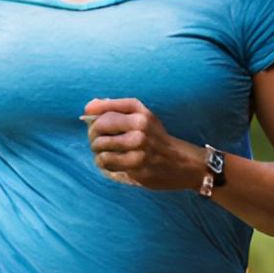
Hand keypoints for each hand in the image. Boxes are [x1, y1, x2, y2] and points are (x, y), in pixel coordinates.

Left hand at [82, 98, 197, 189]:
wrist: (183, 163)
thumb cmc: (158, 139)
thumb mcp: (144, 117)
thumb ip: (117, 109)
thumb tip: (89, 106)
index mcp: (141, 112)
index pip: (105, 110)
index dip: (92, 116)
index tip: (91, 121)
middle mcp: (141, 127)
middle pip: (99, 127)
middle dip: (93, 135)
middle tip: (98, 142)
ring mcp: (139, 147)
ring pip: (100, 146)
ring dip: (98, 151)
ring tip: (105, 153)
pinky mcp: (137, 165)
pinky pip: (107, 162)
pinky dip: (104, 163)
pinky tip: (112, 163)